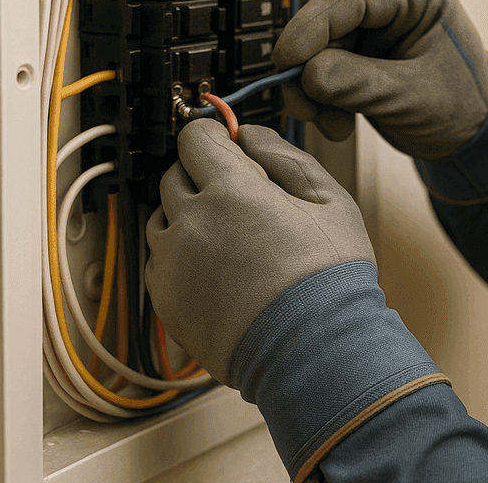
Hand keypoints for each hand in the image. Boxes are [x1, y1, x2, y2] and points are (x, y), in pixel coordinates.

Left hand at [146, 118, 374, 385]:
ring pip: (162, 217)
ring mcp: (172, 264)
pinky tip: (218, 268)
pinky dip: (180, 256)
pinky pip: (159, 260)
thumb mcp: (328, 200)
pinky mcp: (165, 300)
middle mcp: (191, 222)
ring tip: (231, 237)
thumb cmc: (328, 280)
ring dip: (188, 216)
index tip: (225, 143)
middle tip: (239, 195)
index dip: (213, 135)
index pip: (195, 137)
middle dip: (202, 175)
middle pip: (175, 174)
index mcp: (231, 191)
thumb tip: (251, 135)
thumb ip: (284, 156)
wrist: (315, 351)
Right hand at [272, 0, 487, 160]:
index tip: (287, 62)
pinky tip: (339, 122)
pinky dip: (323, 96)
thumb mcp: (411, 98)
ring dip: (315, 89)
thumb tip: (307, 75)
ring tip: (333, 125)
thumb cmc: (463, 107)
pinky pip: (325, 66)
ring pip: (319, 47)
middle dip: (310, 68)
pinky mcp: (362, 50)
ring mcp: (375, 24)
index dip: (311, 30)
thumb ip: (358, 84)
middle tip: (305, 108)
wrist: (474, 134)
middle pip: (326, 21)